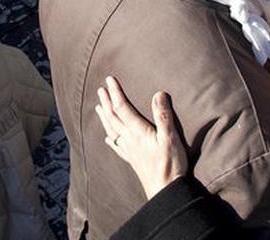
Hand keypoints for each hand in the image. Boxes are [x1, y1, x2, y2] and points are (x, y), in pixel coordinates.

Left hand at [93, 77, 187, 200]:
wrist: (165, 190)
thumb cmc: (170, 164)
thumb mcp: (170, 137)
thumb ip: (163, 116)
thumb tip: (158, 94)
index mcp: (137, 131)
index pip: (122, 108)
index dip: (115, 93)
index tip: (109, 80)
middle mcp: (129, 140)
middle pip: (113, 117)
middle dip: (107, 102)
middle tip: (100, 90)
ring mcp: (129, 150)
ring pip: (111, 130)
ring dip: (104, 117)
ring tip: (98, 107)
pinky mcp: (132, 160)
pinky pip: (116, 146)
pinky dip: (110, 139)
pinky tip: (107, 138)